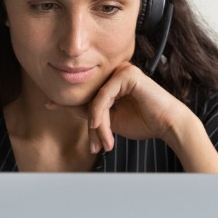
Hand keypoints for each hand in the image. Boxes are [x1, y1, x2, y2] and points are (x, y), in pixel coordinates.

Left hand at [46, 62, 194, 152]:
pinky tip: (100, 126)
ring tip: (106, 141)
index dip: (67, 102)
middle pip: (90, 98)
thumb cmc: (144, 123)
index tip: (49, 105)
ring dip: (98, 124)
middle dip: (92, 126)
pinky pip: (103, 95)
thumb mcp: (110, 120)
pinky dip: (99, 113)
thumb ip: (91, 112)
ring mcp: (121, 71)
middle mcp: (116, 73)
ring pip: (95, 99)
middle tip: (96, 146)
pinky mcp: (127, 74)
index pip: (87, 94)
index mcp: (112, 82)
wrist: (169, 125)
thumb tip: (63, 105)